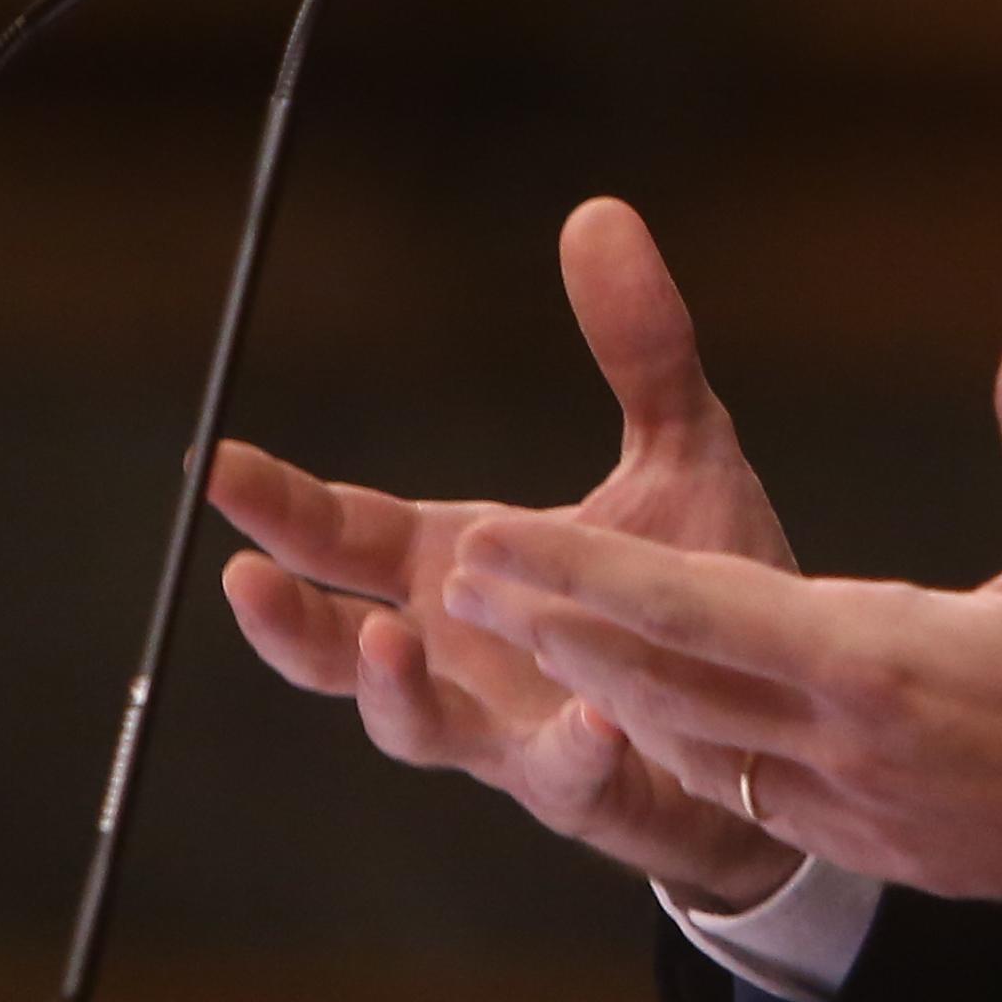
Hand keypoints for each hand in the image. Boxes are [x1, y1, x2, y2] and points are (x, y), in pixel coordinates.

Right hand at [211, 195, 803, 908]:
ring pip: (420, 731)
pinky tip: (590, 720)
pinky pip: (572, 783)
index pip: (344, 535)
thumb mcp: (682, 447)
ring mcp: (515, 732)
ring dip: (395, 693)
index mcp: (463, 571)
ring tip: (392, 638)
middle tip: (243, 577)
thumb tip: (598, 210)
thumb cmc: (703, 585)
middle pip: (339, 647)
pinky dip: (571, 755)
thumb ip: (639, 345)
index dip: (278, 504)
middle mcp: (464, 657)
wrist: (787, 713)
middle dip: (287, 617)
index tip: (214, 459)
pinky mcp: (601, 790)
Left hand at [441, 303, 1001, 922]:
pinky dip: (690, 740)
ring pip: (702, 741)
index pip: (703, 608)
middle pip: (668, 681)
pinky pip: (758, 788)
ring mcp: (866, 806)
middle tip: (466, 581)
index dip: (589, 575)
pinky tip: (660, 713)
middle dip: (561, 628)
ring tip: (532, 635)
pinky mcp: (891, 841)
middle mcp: (854, 745)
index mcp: (893, 663)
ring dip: (610, 686)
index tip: (496, 546)